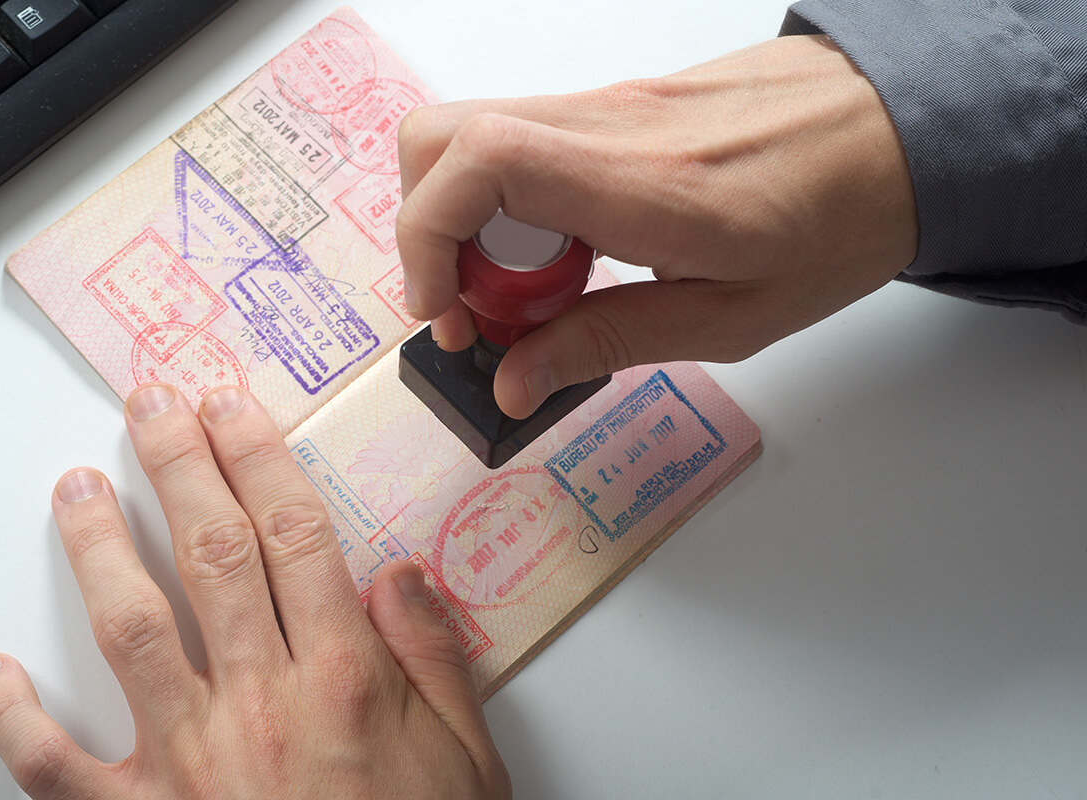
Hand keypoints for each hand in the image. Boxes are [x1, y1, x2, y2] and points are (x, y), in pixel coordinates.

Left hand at [0, 383, 509, 798]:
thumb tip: (398, 573)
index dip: (259, 458)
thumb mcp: (469, 760)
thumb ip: (437, 660)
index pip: (295, 535)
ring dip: (100, 548)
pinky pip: (58, 768)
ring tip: (78, 487)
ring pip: (131, 630)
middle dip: (181, 465)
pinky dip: (16, 720)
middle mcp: (262, 705)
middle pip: (213, 555)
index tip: (232, 407)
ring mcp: (193, 761)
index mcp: (346, 680)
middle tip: (153, 404)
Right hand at [396, 34, 917, 417]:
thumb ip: (608, 343)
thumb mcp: (732, 318)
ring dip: (468, 224)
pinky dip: (508, 206)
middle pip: (440, 138)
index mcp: (642, 185)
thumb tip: (515, 378)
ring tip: (530, 293)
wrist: (898, 131)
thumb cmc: (839, 222)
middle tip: (481, 311)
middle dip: (431, 237)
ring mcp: (603, 106)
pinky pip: (519, 144)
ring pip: (470, 139)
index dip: (425, 237)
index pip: (477, 163)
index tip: (443, 310)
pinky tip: (565, 256)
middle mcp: (606, 126)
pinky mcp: (610, 107)